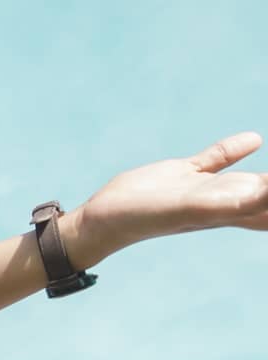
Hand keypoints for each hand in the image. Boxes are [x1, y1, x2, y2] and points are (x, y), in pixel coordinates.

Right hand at [73, 130, 267, 257]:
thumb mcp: (189, 208)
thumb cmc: (144, 218)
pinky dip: (237, 150)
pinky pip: (218, 161)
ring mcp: (207, 188)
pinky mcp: (186, 175)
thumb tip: (261, 193)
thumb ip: (226, 202)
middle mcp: (228, 201)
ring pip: (254, 178)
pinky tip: (253, 139)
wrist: (106, 220)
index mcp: (236, 211)